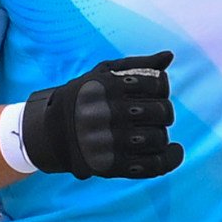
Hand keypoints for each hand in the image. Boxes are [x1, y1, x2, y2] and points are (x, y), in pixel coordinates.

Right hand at [19, 51, 181, 179]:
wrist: (48, 134)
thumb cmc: (81, 99)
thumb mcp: (101, 74)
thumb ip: (136, 64)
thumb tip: (169, 56)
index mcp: (109, 88)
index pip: (158, 85)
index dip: (160, 88)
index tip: (151, 93)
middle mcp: (111, 114)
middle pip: (162, 112)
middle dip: (162, 112)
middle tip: (151, 115)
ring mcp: (112, 142)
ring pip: (159, 138)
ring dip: (160, 134)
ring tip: (151, 132)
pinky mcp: (113, 165)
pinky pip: (154, 164)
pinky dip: (170, 159)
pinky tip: (173, 151)